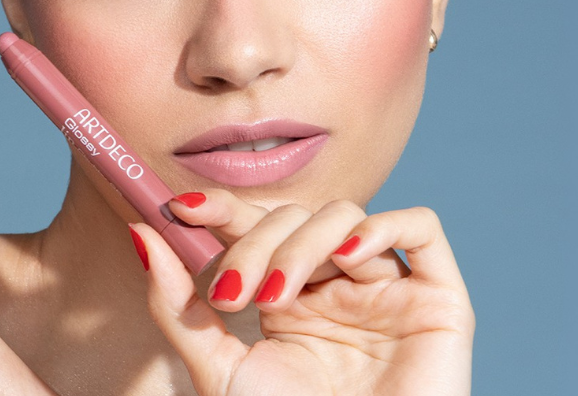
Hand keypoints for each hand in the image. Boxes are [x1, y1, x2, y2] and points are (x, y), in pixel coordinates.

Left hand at [130, 190, 472, 394]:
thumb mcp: (219, 369)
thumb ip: (179, 307)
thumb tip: (140, 235)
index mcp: (290, 297)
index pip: (257, 228)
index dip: (223, 208)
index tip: (182, 208)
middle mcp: (337, 286)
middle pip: (295, 217)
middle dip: (254, 243)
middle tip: (233, 295)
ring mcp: (386, 288)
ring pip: (346, 217)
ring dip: (302, 243)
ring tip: (277, 297)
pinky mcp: (437, 297)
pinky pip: (420, 227)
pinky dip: (383, 227)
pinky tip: (348, 258)